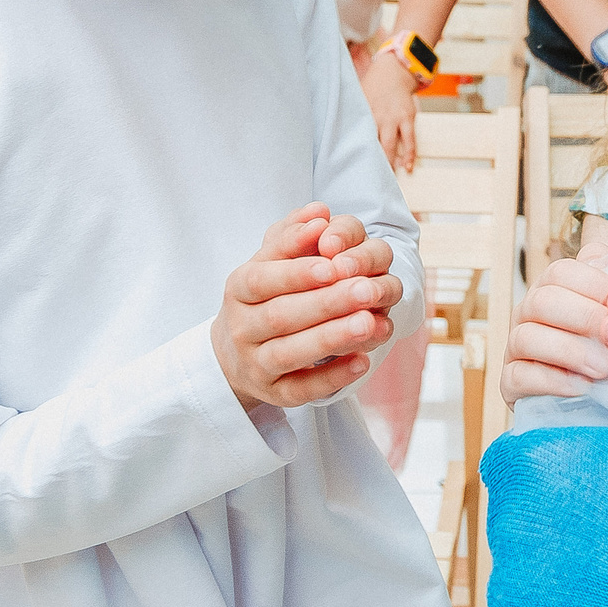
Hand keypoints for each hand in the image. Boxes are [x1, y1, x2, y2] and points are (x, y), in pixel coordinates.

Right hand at [214, 204, 403, 408]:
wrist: (236, 353)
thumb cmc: (266, 296)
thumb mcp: (271, 260)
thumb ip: (295, 234)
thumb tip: (320, 213)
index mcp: (240, 288)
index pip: (262, 279)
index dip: (296, 272)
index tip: (332, 265)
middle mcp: (242, 327)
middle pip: (282, 316)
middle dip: (327, 303)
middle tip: (368, 290)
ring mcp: (256, 363)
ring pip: (291, 353)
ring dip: (333, 338)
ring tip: (371, 323)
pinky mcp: (274, 393)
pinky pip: (301, 389)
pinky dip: (331, 377)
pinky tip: (362, 362)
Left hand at [357, 48, 420, 172]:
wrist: (393, 71)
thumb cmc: (371, 87)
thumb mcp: (357, 98)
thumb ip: (350, 116)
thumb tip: (332, 133)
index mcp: (361, 114)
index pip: (354, 137)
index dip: (351, 154)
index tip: (346, 169)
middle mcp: (376, 117)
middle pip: (371, 145)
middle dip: (369, 164)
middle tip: (366, 182)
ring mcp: (393, 118)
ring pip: (390, 145)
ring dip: (389, 163)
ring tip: (386, 181)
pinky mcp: (407, 117)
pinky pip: (409, 140)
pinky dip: (409, 154)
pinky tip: (407, 167)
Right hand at [502, 242, 607, 402]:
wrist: (596, 397)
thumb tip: (603, 255)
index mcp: (551, 288)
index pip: (561, 272)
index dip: (593, 285)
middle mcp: (527, 313)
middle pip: (542, 300)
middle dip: (583, 317)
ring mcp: (515, 347)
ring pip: (527, 337)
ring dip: (569, 351)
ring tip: (603, 368)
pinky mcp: (510, 383)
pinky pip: (519, 376)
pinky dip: (552, 381)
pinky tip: (582, 387)